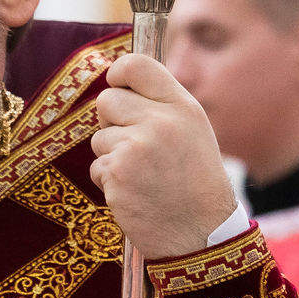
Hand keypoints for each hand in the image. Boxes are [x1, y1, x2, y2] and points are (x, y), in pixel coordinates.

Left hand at [89, 53, 237, 259]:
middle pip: (107, 100)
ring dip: (111, 156)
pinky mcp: (117, 173)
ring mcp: (136, 147)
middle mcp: (160, 122)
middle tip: (135, 146)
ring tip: (143, 175)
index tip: (116, 84)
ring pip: (99, 137)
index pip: (137, 65)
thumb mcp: (191, 132)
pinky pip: (97, 166)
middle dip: (111, 122)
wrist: (201, 233)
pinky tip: (135, 192)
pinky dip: (109, 180)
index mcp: (182, 107)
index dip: (118, 73)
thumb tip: (119, 83)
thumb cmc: (194, 182)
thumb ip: (160, 106)